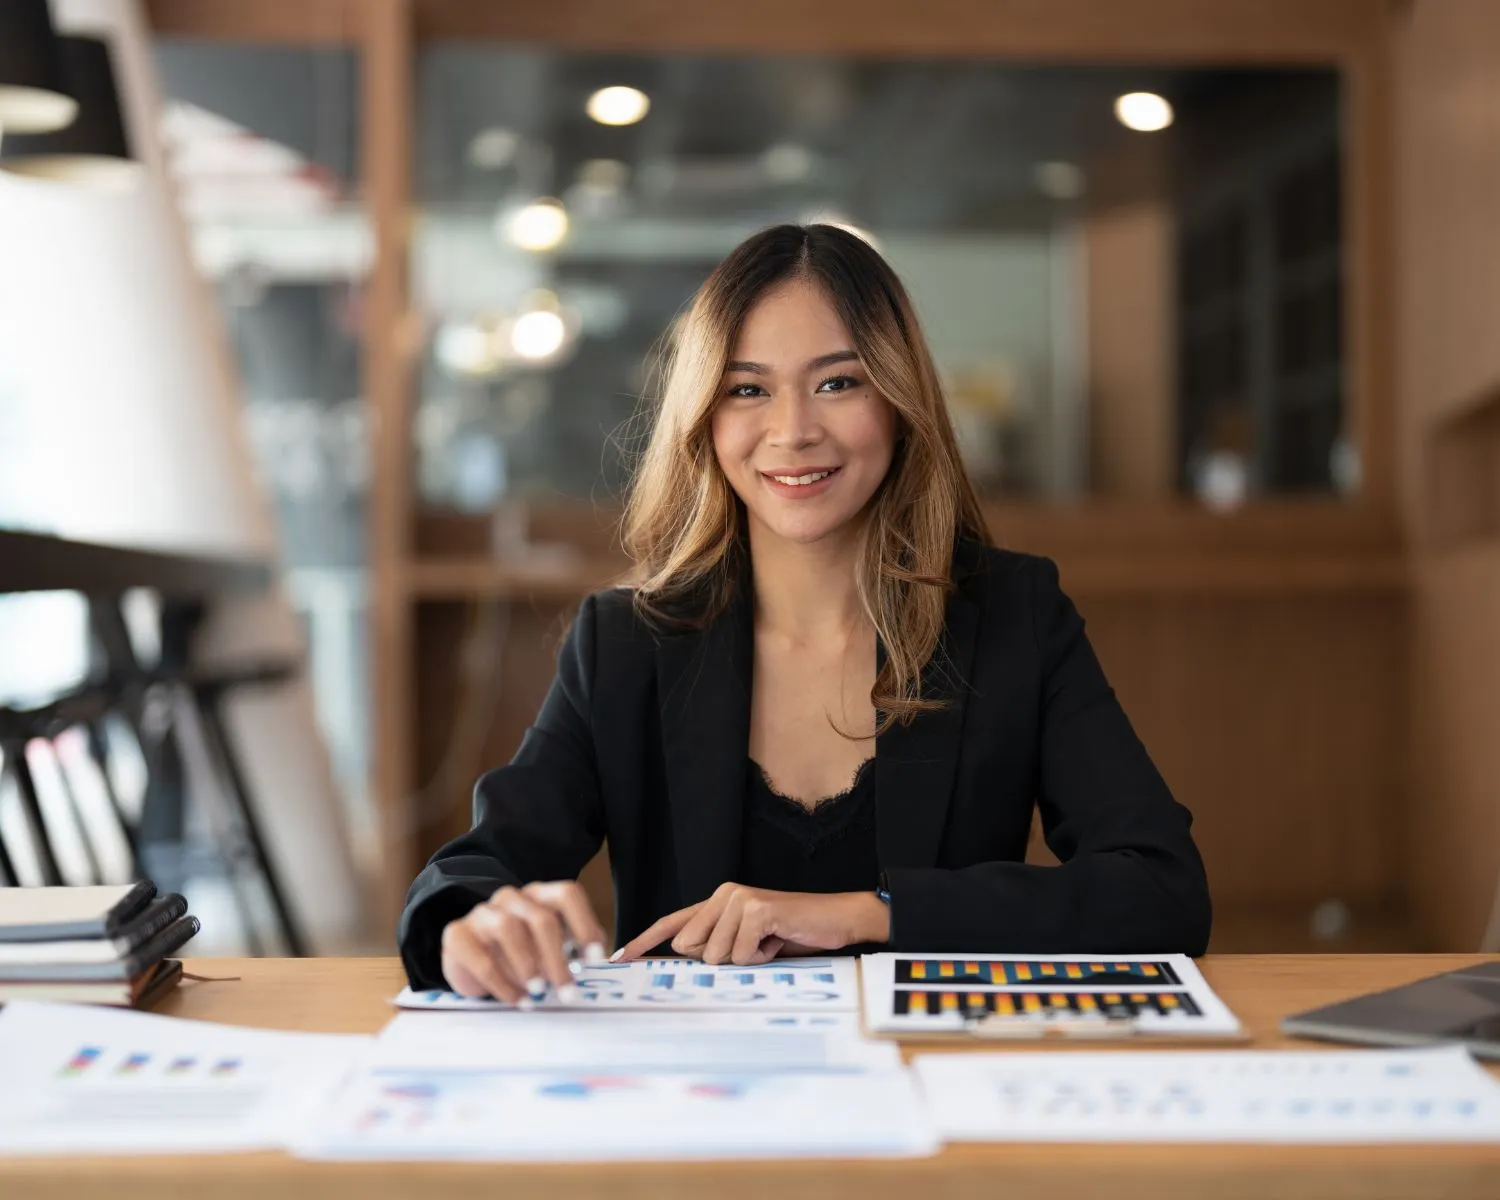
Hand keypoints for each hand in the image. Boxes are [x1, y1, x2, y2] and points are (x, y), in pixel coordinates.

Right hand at [440, 880, 606, 1003]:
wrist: (466, 961)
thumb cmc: (516, 955)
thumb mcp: (547, 950)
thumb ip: (572, 952)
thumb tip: (601, 966)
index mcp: (540, 895)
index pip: (567, 895)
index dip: (584, 924)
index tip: (595, 958)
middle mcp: (512, 898)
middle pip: (541, 918)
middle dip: (557, 958)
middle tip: (567, 990)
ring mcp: (483, 913)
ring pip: (509, 929)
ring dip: (528, 965)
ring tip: (538, 991)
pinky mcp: (457, 934)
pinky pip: (482, 959)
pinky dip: (503, 985)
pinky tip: (517, 1000)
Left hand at [616, 884, 890, 964]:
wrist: (836, 919)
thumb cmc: (793, 933)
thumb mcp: (749, 943)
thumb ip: (718, 946)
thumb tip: (687, 959)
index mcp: (718, 901)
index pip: (673, 922)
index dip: (644, 940)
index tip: (619, 958)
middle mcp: (724, 894)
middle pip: (691, 949)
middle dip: (721, 960)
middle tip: (755, 947)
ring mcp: (739, 899)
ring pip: (716, 957)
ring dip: (746, 961)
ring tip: (770, 943)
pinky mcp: (756, 910)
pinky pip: (741, 956)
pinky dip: (761, 958)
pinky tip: (778, 941)